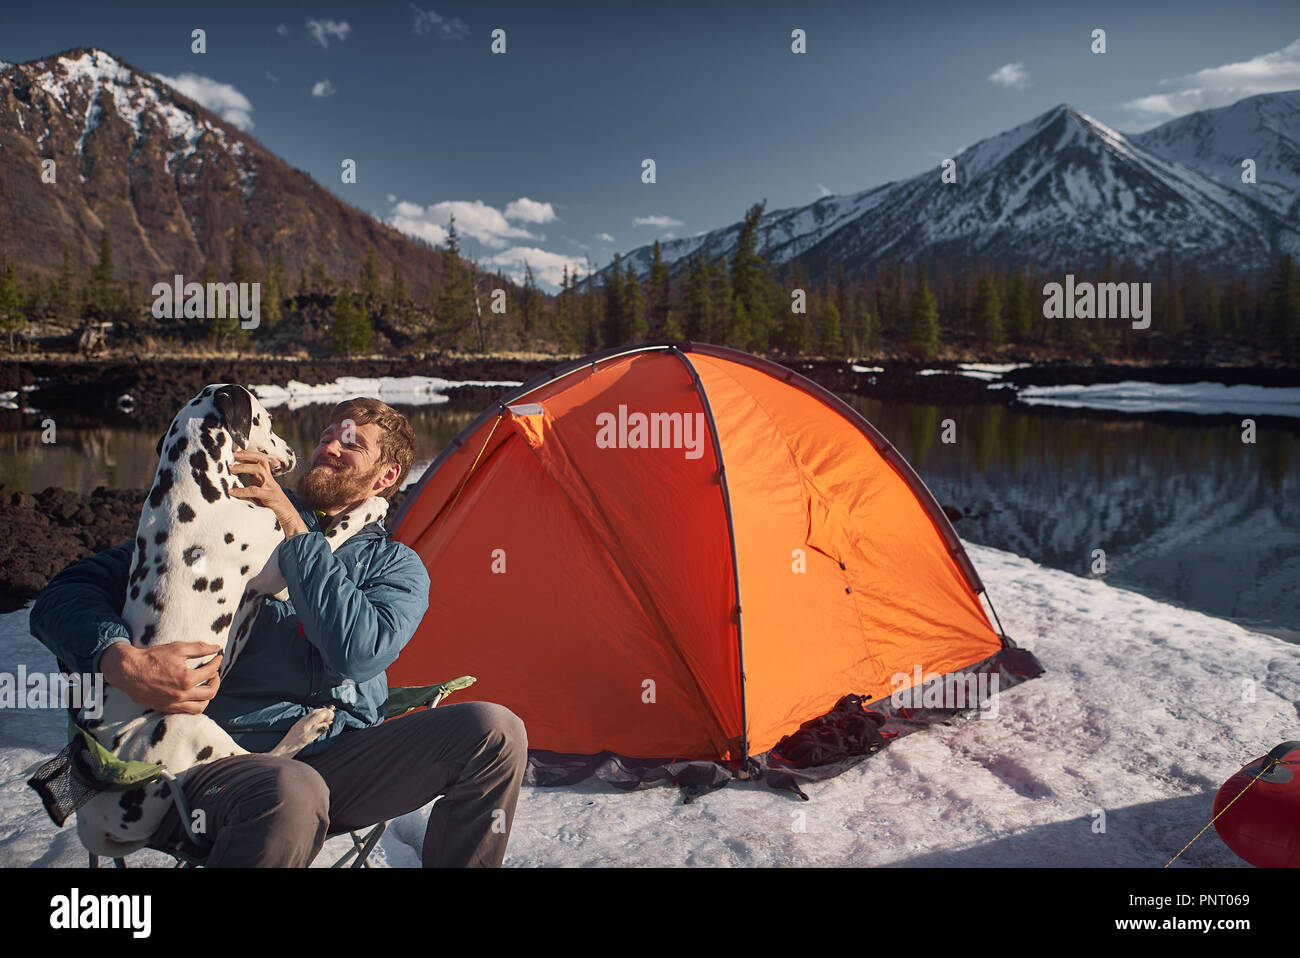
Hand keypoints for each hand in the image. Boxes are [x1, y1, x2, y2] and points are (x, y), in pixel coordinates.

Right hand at [100, 641, 223, 714]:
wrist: (128, 670)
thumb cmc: (152, 657)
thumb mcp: (177, 648)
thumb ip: (200, 648)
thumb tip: (217, 648)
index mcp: (186, 679)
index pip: (210, 672)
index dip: (216, 662)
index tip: (217, 657)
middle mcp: (181, 695)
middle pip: (210, 693)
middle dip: (216, 681)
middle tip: (214, 673)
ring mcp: (173, 704)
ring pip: (200, 707)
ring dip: (207, 697)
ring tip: (206, 686)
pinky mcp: (165, 708)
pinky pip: (186, 712)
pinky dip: (194, 705)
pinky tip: (193, 695)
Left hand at [229, 450, 307, 538]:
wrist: (289, 518)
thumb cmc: (273, 509)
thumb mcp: (262, 495)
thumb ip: (253, 487)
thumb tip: (235, 484)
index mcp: (268, 479)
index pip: (260, 460)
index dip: (249, 454)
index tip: (235, 452)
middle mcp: (270, 480)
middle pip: (261, 460)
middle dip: (247, 455)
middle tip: (233, 454)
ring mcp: (271, 487)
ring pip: (259, 470)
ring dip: (243, 467)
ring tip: (231, 469)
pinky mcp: (270, 497)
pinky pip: (254, 490)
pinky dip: (241, 490)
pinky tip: (232, 492)